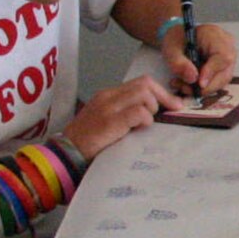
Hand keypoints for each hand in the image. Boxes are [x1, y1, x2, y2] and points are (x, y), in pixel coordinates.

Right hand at [63, 75, 184, 159]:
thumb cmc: (88, 142)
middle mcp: (108, 96)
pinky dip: (145, 119)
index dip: (161, 92)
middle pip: (145, 83)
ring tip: (145, 124)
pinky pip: (138, 112)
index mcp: (108, 95)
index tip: (174, 104)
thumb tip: (155, 114)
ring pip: (144, 93)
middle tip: (172, 111)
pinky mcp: (109, 121)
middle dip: (164, 96)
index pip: (141, 82)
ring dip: (153, 108)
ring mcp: (108, 107)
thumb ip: (127, 113)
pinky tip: (139, 129)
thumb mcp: (108, 121)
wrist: (64, 155)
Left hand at [162, 22, 236, 98]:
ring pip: (223, 80)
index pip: (223, 57)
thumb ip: (179, 63)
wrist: (179, 38)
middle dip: (206, 86)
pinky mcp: (224, 67)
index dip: (212, 72)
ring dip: (204, 89)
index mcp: (216, 36)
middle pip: (226, 72)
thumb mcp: (171, 49)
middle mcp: (227, 47)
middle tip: (186, 89)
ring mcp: (228, 58)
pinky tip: (189, 85)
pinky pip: (218, 81)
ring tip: (183, 87)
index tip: (199, 84)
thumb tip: (192, 78)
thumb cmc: (176, 39)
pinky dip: (204, 88)